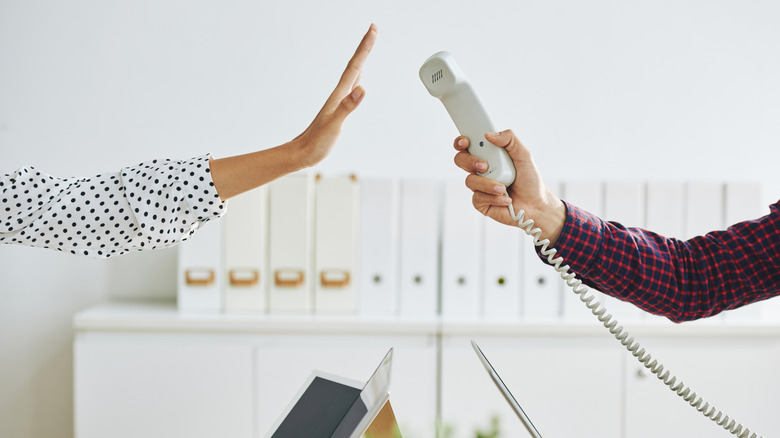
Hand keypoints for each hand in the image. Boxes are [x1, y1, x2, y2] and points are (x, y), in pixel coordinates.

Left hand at [291, 23, 377, 167]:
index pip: (356, 66)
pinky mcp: (339, 110)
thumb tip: (362, 89)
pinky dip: (357, 79)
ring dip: (361, 60)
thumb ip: (347, 106)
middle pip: (355, 65)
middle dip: (365, 47)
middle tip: (373, 30)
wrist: (302, 153)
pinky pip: (351, 88)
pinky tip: (358, 81)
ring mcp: (339, 102)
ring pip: (353, 74)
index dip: (365, 47)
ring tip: (367, 48)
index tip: (373, 29)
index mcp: (340, 95)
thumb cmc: (317, 142)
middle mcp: (340, 94)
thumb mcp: (334, 125)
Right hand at [453, 130, 566, 244]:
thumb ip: (510, 139)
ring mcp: (479, 186)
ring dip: (488, 184)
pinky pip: (478, 198)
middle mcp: (481, 170)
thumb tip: (489, 135)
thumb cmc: (529, 180)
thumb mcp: (524, 155)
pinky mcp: (480, 202)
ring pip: (470, 181)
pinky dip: (494, 198)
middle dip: (470, 161)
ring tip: (503, 188)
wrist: (535, 204)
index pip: (468, 145)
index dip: (461, 142)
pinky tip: (505, 199)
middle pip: (461, 160)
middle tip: (484, 166)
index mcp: (488, 155)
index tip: (465, 142)